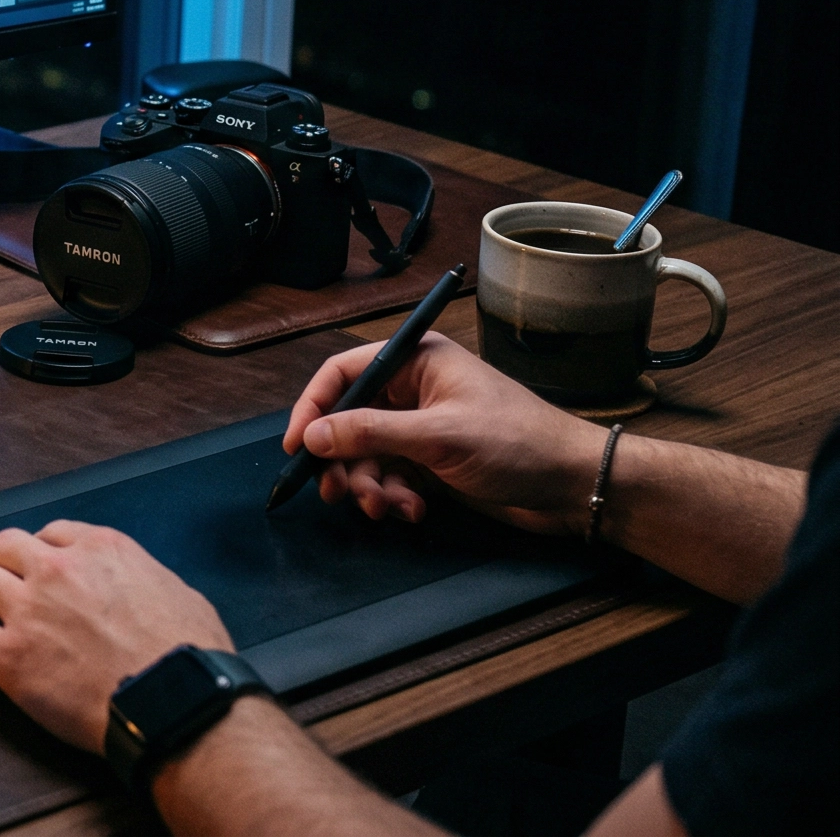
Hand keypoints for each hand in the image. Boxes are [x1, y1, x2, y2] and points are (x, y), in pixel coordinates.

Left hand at [0, 521, 231, 754]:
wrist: (172, 700)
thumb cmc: (187, 658)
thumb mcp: (178, 594)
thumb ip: (146, 581)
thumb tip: (143, 591)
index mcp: (101, 550)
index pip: (54, 532)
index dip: (36, 543)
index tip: (29, 550)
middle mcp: (57, 570)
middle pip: (3, 547)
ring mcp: (27, 610)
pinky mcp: (8, 655)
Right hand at [283, 332, 608, 533]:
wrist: (574, 485)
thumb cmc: (516, 444)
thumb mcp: (438, 437)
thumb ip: (370, 434)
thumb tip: (313, 436)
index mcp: (416, 362)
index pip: (344, 373)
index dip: (314, 407)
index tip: (297, 445)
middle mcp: (413, 390)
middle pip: (350, 419)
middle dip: (342, 459)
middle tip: (334, 492)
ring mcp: (422, 427)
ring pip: (367, 454)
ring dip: (368, 484)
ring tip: (384, 508)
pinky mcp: (432, 461)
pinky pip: (391, 476)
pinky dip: (393, 496)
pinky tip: (412, 511)